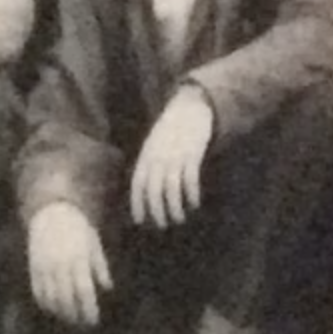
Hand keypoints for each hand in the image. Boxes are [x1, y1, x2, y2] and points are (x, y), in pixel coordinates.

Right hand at [27, 204, 112, 328]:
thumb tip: (107, 287)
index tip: (93, 320)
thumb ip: (100, 266)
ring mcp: (44, 268)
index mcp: (78, 259)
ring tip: (70, 319)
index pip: (84, 291)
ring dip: (60, 313)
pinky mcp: (33, 268)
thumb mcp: (94, 244)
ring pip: (50, 299)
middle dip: (75, 315)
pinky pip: (37, 292)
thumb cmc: (78, 229)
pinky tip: (53, 309)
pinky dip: (45, 304)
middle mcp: (60, 266)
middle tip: (83, 324)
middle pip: (66, 299)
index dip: (88, 309)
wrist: (51, 213)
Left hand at [127, 88, 214, 230]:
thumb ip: (148, 165)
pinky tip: (194, 204)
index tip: (140, 222)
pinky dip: (192, 193)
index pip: (137, 186)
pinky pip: (190, 178)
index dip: (137, 205)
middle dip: (157, 211)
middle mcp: (157, 159)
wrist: (189, 107)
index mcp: (145, 158)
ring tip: (179, 219)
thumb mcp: (153, 146)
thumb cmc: (170, 131)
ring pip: (171, 188)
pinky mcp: (192, 154)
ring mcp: (175, 156)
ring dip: (174, 207)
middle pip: (153, 191)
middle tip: (163, 226)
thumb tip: (146, 191)